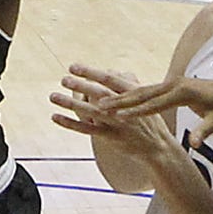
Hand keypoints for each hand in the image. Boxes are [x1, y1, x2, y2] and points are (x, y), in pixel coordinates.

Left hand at [51, 63, 196, 170]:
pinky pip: (88, 129)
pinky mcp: (112, 137)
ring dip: (70, 103)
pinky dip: (70, 123)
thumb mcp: (144, 99)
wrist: (159, 147)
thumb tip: (115, 71)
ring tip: (53, 96)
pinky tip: (56, 117)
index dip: (91, 72)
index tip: (74, 66)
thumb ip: (129, 84)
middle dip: (80, 85)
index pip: (109, 79)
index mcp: (133, 94)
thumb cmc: (149, 121)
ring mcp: (118, 123)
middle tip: (63, 79)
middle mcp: (125, 107)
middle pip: (99, 94)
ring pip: (91, 112)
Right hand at [72, 66, 212, 130]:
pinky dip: (128, 95)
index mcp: (184, 92)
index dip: (136, 111)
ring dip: (118, 95)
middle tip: (96, 103)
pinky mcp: (171, 86)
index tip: (118, 116)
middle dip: (118, 100)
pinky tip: (113, 98)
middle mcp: (174, 84)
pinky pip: (145, 91)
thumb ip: (204, 131)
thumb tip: (195, 144)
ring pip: (140, 90)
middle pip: (141, 93)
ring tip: (96, 98)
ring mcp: (171, 83)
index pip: (155, 104)